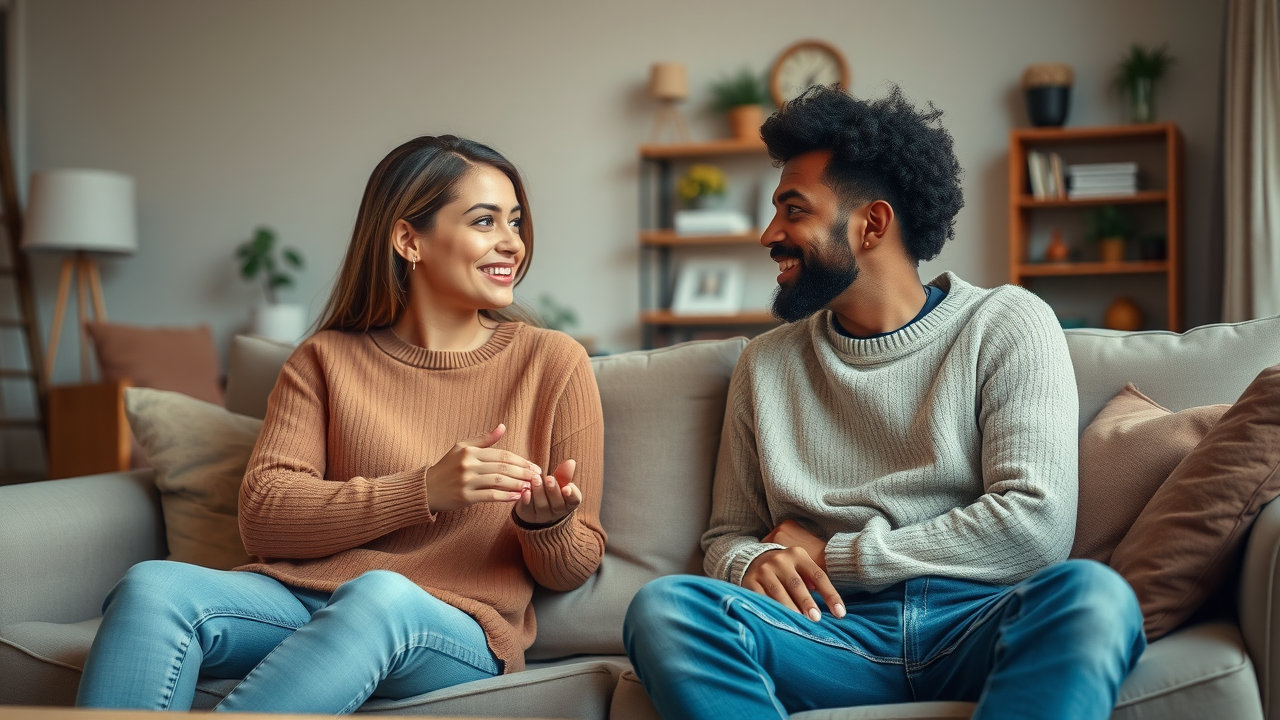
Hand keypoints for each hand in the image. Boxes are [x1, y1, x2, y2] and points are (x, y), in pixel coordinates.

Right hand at [424, 424, 538, 512]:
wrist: (427, 489)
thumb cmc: (447, 467)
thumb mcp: (461, 448)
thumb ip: (483, 439)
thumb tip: (503, 427)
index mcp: (469, 451)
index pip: (502, 455)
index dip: (521, 461)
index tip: (534, 466)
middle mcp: (468, 464)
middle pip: (502, 467)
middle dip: (523, 472)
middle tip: (537, 477)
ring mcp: (466, 481)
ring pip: (498, 481)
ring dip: (517, 485)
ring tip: (531, 487)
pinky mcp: (464, 497)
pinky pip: (489, 496)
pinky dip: (505, 497)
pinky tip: (517, 497)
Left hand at [515, 458, 581, 525]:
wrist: (535, 506)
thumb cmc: (551, 490)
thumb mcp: (559, 483)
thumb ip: (563, 476)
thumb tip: (570, 463)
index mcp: (568, 503)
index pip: (574, 500)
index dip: (572, 494)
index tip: (567, 488)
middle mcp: (557, 512)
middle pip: (557, 504)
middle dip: (553, 490)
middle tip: (549, 478)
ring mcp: (543, 515)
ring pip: (542, 506)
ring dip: (539, 492)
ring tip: (536, 479)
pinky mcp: (529, 514)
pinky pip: (528, 508)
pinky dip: (527, 500)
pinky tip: (525, 491)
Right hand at [744, 521, 844, 621]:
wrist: (753, 559)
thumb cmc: (785, 569)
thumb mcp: (800, 567)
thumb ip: (814, 580)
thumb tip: (833, 604)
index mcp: (798, 555)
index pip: (819, 576)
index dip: (830, 595)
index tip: (840, 614)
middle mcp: (780, 560)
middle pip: (797, 584)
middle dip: (807, 602)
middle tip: (816, 619)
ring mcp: (764, 570)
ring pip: (779, 592)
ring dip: (790, 608)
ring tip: (798, 622)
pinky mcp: (750, 580)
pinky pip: (761, 597)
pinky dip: (770, 608)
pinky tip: (777, 618)